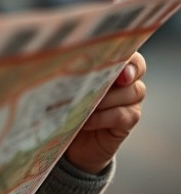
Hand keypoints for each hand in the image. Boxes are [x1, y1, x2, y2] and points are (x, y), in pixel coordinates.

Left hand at [65, 52, 146, 173]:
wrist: (71, 140)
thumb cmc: (65, 104)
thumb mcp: (66, 86)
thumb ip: (70, 72)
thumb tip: (56, 61)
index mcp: (112, 65)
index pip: (129, 54)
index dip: (128, 57)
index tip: (118, 64)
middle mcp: (126, 81)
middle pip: (136, 71)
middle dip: (121, 74)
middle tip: (104, 81)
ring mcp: (130, 101)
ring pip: (132, 92)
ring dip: (107, 98)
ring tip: (84, 104)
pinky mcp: (127, 122)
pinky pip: (124, 115)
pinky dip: (103, 117)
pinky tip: (85, 121)